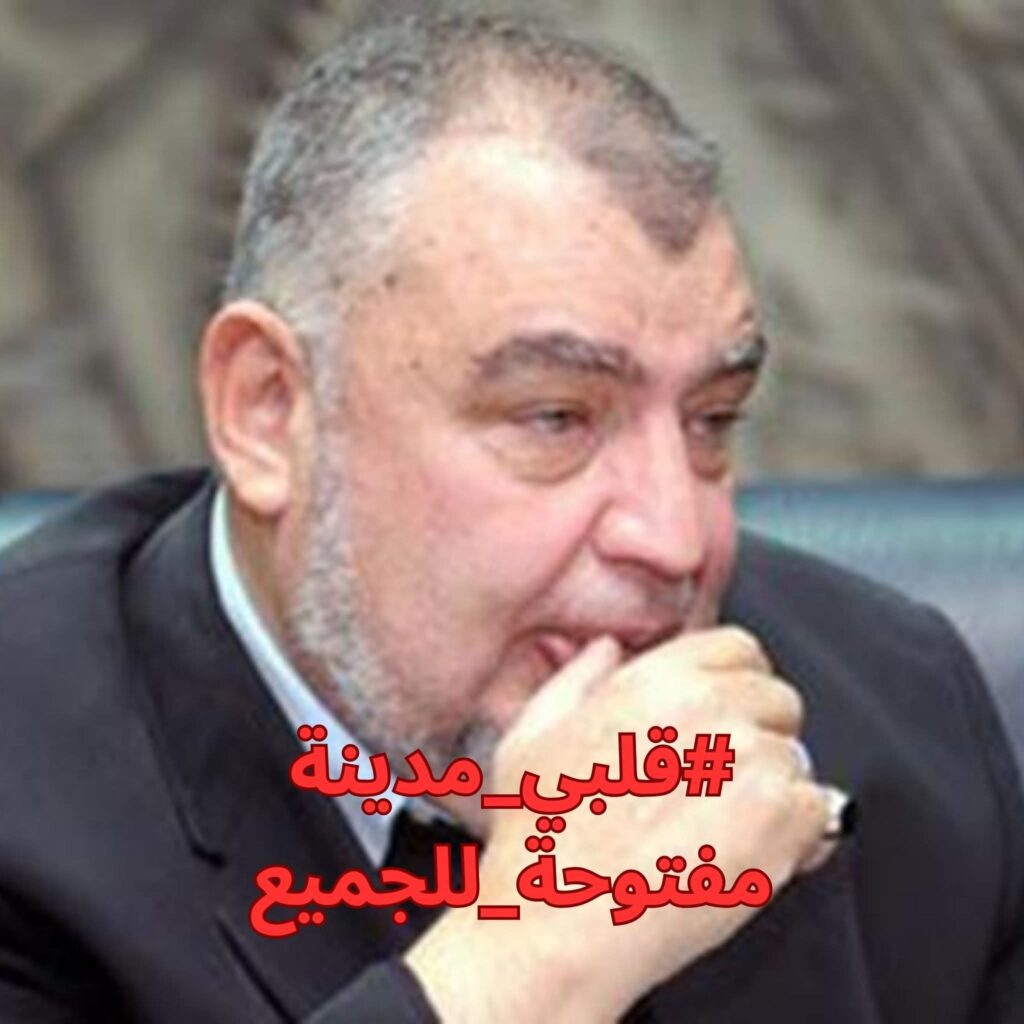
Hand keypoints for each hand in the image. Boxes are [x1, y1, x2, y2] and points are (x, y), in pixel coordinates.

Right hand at [406, 627, 834, 1022]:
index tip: (724, 715)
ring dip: (772, 788)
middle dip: (758, 734)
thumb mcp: (530, 735)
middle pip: (778, 699)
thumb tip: (607, 651)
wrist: (557, 926)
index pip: (738, 648)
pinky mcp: (778, 821)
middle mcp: (708, 709)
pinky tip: (743, 852)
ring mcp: (749, 762)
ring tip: (719, 827)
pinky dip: (796, 834)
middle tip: (719, 781)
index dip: (734, 682)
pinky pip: (819, 809)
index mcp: (654, 681)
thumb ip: (577, 679)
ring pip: (797, 757)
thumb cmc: (539, 840)